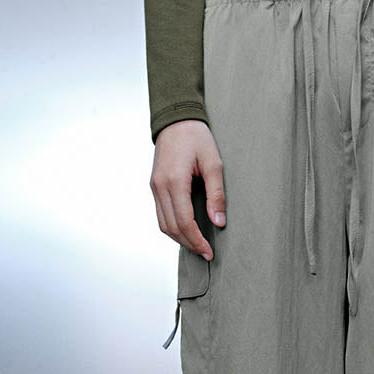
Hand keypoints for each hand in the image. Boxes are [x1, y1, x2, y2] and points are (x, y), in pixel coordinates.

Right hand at [150, 120, 226, 259]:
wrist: (176, 120)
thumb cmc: (196, 138)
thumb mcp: (214, 163)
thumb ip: (217, 194)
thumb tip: (218, 222)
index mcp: (174, 181)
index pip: (184, 221)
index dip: (197, 240)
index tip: (209, 251)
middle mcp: (160, 186)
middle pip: (172, 227)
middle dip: (189, 243)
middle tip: (206, 253)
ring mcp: (154, 187)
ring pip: (163, 224)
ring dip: (179, 239)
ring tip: (197, 245)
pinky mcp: (155, 186)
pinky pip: (160, 214)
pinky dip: (172, 227)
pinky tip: (186, 231)